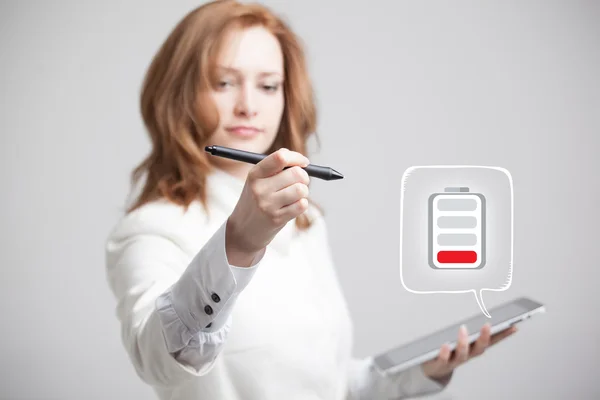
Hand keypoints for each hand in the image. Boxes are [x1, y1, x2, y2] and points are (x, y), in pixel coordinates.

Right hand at [226, 148, 309, 265]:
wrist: (243, 230)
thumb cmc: (257, 200)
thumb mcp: (258, 180)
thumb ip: (276, 168)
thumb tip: (302, 162)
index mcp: (255, 174)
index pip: (280, 157)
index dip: (297, 158)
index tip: (304, 163)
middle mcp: (259, 188)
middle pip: (296, 173)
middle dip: (304, 177)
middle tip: (300, 182)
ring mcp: (267, 204)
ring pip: (301, 189)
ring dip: (303, 192)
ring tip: (294, 196)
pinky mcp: (276, 218)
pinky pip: (302, 205)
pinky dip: (302, 204)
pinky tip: (292, 207)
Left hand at [421, 323, 517, 384]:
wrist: (434, 369)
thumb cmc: (450, 350)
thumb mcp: (462, 339)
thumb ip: (470, 327)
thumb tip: (481, 310)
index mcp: (474, 348)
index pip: (492, 342)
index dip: (503, 335)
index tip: (513, 326)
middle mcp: (467, 355)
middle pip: (479, 349)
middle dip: (484, 337)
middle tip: (487, 325)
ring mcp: (454, 361)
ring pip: (462, 354)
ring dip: (464, 343)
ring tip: (463, 329)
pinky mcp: (440, 364)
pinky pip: (443, 360)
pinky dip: (445, 353)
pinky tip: (445, 345)